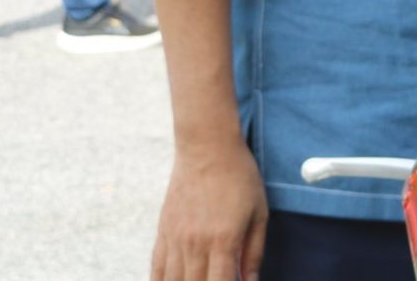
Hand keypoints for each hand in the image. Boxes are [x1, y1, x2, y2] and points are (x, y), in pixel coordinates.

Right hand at [150, 136, 266, 280]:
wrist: (207, 147)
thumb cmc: (239, 177)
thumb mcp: (259, 213)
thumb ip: (254, 252)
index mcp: (223, 241)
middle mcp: (195, 245)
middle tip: (218, 280)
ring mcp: (175, 240)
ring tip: (199, 280)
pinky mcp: (163, 233)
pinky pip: (157, 270)